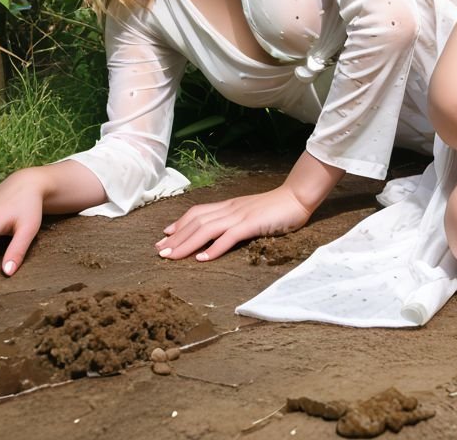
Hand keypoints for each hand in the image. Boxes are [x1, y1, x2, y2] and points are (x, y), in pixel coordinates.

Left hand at [155, 184, 312, 262]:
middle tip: (159, 251)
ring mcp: (241, 216)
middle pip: (197, 222)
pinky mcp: (252, 224)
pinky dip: (214, 248)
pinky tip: (203, 259)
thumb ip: (233, 220)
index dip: (180, 224)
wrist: (297, 197)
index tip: (165, 236)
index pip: (198, 213)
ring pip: (207, 229)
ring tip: (172, 256)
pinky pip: (229, 237)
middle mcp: (231, 209)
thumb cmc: (276, 208)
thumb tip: (215, 234)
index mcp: (229, 206)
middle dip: (176, 237)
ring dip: (187, 243)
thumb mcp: (249, 212)